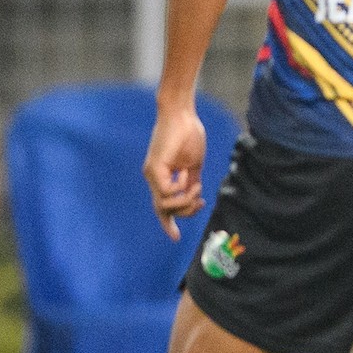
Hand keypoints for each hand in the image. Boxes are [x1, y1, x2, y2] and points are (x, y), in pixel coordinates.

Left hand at [143, 100, 208, 239]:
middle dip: (185, 213)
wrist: (182, 115)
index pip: (163, 206)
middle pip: (164, 210)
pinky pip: (167, 192)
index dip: (169, 223)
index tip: (177, 238)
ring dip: (185, 201)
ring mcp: (152, 174)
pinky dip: (181, 188)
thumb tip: (194, 197)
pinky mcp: (154, 168)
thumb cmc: (189, 134)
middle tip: (200, 202)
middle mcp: (154, 178)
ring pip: (164, 205)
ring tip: (196, 188)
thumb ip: (192, 182)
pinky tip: (185, 175)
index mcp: (163, 178)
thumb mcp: (194, 164)